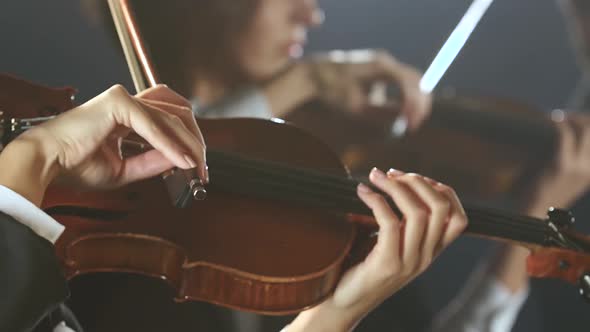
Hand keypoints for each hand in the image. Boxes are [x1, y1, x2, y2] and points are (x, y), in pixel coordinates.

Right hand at [0, 84, 205, 204]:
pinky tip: (183, 161)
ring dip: (189, 144)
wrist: (46, 164)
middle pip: (178, 116)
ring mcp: (124, 98)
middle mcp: (129, 102)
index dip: (189, 142)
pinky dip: (171, 144)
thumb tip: (183, 160)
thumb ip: (154, 162)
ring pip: (171, 118)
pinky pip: (153, 125)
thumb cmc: (76, 166)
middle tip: (203, 170)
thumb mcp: (126, 169)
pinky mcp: (118, 102)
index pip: (171, 121)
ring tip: (197, 167)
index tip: (199, 168)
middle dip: (196, 143)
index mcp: (129, 115)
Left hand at [289, 168, 467, 331]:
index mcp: (431, 251)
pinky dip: (376, 200)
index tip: (411, 178)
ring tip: (375, 177)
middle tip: (391, 174)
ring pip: (418, 212)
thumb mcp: (390, 243)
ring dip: (395, 186)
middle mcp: (426, 257)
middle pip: (441, 207)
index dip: (441, 190)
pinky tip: (362, 192)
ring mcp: (409, 262)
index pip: (458, 217)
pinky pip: (390, 223)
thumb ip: (399, 220)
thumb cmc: (361, 267)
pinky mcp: (388, 265)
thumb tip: (390, 178)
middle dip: (417, 181)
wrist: (343, 302)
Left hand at [305, 49, 430, 130]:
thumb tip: (403, 119)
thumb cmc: (333, 90)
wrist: (315, 74)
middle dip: (419, 102)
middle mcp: (385, 61)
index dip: (415, 104)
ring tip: (407, 121)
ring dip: (411, 100)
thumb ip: (381, 112)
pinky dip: (402, 97)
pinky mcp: (378, 68)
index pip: (409, 83)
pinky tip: (397, 112)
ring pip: (408, 81)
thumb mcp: (357, 106)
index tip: (412, 124)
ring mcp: (382, 62)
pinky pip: (398, 82)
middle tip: (415, 124)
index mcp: (381, 67)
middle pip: (415, 79)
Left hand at [523, 111, 589, 215]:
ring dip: (568, 119)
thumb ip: (563, 163)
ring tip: (554, 118)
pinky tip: (547, 121)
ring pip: (582, 129)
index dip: (588, 125)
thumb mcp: (558, 180)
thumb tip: (552, 142)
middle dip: (578, 118)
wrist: (528, 217)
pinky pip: (563, 135)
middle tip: (561, 117)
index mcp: (589, 173)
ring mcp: (576, 168)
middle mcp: (588, 170)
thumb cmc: (537, 198)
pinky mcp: (560, 166)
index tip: (576, 119)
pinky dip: (556, 124)